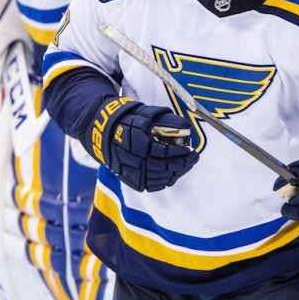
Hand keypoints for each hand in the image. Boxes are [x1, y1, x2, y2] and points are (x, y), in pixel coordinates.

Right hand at [82, 97, 197, 191]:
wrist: (104, 132)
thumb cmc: (129, 120)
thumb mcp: (146, 114)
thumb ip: (166, 119)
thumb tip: (186, 126)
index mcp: (138, 143)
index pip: (165, 153)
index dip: (180, 153)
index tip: (190, 149)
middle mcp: (134, 160)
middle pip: (165, 168)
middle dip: (183, 164)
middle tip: (193, 158)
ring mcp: (132, 172)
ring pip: (160, 178)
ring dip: (177, 173)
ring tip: (186, 165)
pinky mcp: (131, 179)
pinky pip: (152, 185)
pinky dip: (165, 181)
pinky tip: (173, 173)